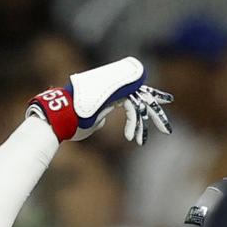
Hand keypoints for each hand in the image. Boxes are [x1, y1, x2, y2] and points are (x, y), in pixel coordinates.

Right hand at [26, 56, 172, 144]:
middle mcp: (112, 86)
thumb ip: (99, 118)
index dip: (148, 101)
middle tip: (167, 129)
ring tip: (144, 140)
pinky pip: (132, 107)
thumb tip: (103, 121)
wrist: (59, 118)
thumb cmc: (70, 123)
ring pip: (139, 102)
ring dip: (147, 122)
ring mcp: (112, 88)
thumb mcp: (89, 121)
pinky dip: (133, 123)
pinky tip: (130, 138)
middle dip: (156, 113)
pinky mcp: (112, 93)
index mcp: (108, 92)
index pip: (133, 94)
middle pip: (142, 97)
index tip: (164, 104)